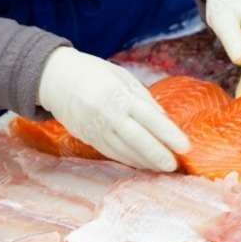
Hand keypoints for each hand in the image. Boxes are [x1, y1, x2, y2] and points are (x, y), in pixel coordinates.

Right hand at [37, 47, 189, 170]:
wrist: (55, 79)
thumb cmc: (94, 73)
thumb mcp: (122, 77)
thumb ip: (144, 98)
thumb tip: (165, 120)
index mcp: (118, 95)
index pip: (149, 118)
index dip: (168, 134)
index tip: (185, 147)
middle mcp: (107, 114)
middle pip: (137, 140)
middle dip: (157, 155)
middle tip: (175, 166)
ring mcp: (96, 129)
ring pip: (124, 151)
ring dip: (145, 162)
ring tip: (164, 168)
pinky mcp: (88, 138)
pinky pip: (112, 154)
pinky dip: (130, 161)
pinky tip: (143, 165)